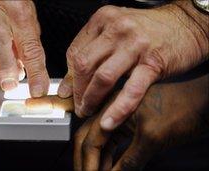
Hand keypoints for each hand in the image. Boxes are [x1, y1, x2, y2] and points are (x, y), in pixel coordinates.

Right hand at [0, 0, 48, 96]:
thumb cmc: (6, 4)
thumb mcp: (24, 21)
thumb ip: (25, 47)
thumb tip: (23, 74)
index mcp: (18, 15)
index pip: (30, 46)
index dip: (35, 70)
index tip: (38, 89)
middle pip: (1, 39)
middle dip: (5, 65)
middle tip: (9, 84)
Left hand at [58, 1, 208, 130]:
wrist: (186, 25)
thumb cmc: (150, 29)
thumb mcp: (117, 31)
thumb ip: (94, 51)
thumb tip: (71, 81)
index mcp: (104, 19)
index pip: (75, 52)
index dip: (68, 77)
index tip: (67, 91)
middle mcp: (117, 29)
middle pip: (84, 65)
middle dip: (77, 91)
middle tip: (78, 106)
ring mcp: (135, 45)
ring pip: (103, 77)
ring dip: (91, 100)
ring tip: (88, 112)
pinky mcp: (153, 62)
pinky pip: (131, 89)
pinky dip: (118, 108)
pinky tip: (109, 120)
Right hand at [74, 73, 208, 170]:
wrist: (204, 100)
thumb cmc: (184, 109)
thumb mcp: (153, 138)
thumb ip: (128, 161)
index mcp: (113, 106)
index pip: (90, 139)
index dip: (87, 163)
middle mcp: (113, 109)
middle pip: (89, 138)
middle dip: (86, 161)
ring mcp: (121, 116)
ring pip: (100, 142)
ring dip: (97, 161)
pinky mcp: (130, 124)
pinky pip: (112, 142)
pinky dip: (109, 157)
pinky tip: (110, 168)